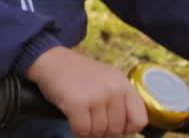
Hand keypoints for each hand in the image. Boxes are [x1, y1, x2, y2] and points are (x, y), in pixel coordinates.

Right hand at [24, 46, 147, 137]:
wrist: (50, 59)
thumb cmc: (76, 73)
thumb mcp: (106, 80)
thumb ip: (119, 100)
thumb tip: (124, 130)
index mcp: (123, 84)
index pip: (139, 120)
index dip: (126, 128)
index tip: (113, 125)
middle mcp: (113, 90)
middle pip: (116, 129)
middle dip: (102, 130)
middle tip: (91, 120)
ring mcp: (95, 96)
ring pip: (99, 132)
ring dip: (88, 130)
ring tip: (81, 117)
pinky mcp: (77, 103)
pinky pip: (82, 131)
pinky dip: (76, 130)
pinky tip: (72, 118)